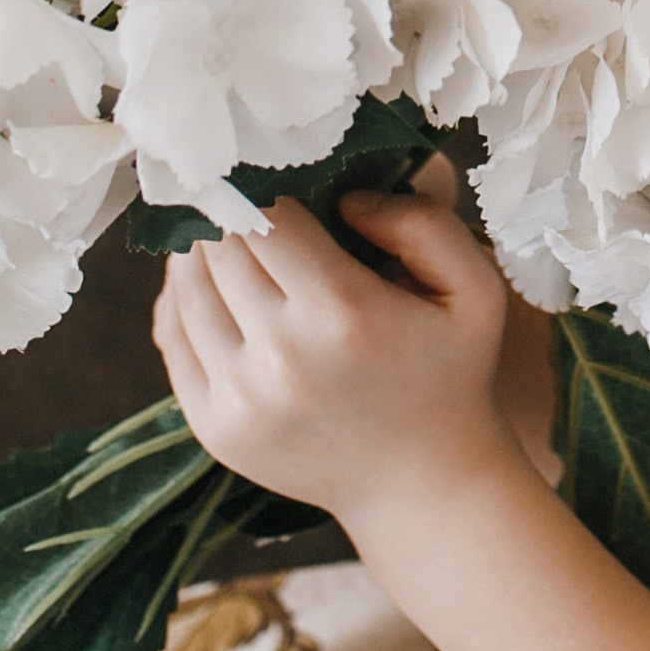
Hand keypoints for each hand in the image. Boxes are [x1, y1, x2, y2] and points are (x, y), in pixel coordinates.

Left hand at [152, 181, 523, 535]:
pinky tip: (206, 280)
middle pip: (219, 247)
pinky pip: (173, 337)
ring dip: (196, 249)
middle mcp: (281, 357)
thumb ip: (423, 222)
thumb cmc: (452, 372)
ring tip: (221, 228)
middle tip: (238, 186)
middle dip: (227, 210)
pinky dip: (180, 300)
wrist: (423, 485)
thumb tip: (345, 200)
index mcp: (344, 312)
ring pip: (185, 288)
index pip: (265, 216)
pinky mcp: (214, 427)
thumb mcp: (475, 287)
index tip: (268, 165)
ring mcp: (240, 398)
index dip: (260, 181)